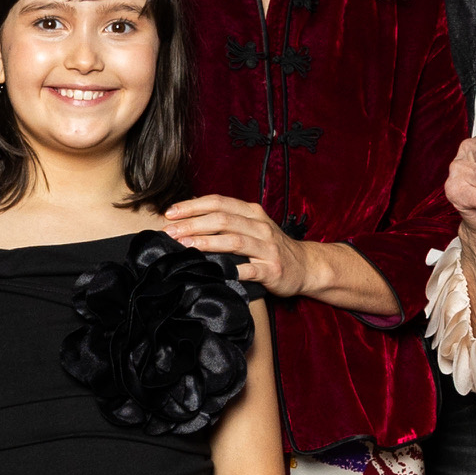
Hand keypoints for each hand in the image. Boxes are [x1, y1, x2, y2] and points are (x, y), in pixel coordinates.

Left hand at [161, 193, 313, 296]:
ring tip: (184, 246)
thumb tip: (189, 213)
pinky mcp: (272, 270)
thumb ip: (226, 219)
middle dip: (192, 224)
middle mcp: (260, 226)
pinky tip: (213, 272)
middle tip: (170, 232)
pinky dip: (230, 270)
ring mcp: (267, 248)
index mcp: (252, 212)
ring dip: (206, 243)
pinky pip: (249, 270)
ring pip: (234, 241)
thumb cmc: (270, 246)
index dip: (192, 206)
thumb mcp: (251, 225)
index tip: (170, 213)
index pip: (218, 202)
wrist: (305, 266)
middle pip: (222, 220)